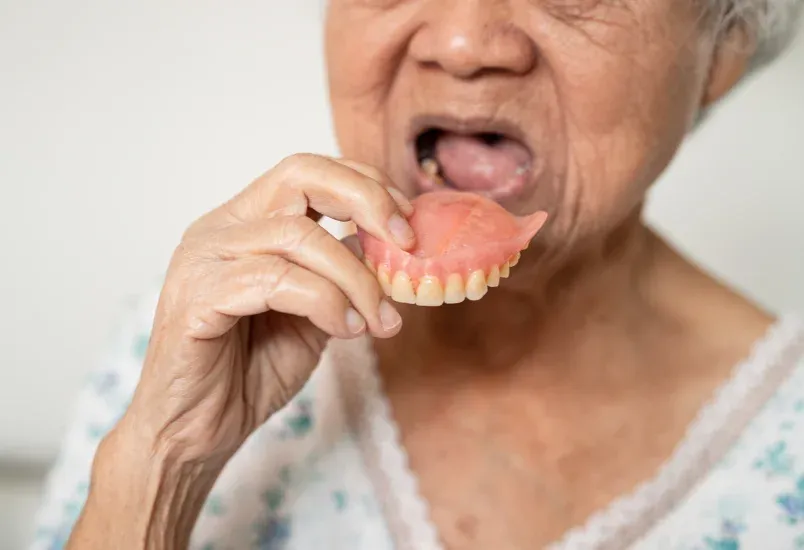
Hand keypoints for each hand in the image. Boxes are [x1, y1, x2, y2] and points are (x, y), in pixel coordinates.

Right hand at [120, 153, 413, 466]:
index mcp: (245, 225)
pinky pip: (275, 280)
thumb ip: (340, 276)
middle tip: (408, 246)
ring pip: (298, 236)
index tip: (407, 225)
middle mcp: (220, 229)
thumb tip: (388, 249)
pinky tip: (344, 329)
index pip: (308, 172)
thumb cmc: (249, 373)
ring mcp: (203, 258)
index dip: (365, 186)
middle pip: (301, 175)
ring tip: (377, 320)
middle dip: (366, 202)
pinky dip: (324, 302)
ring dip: (355, 279)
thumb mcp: (313, 314)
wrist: (193, 434)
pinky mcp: (197, 296)